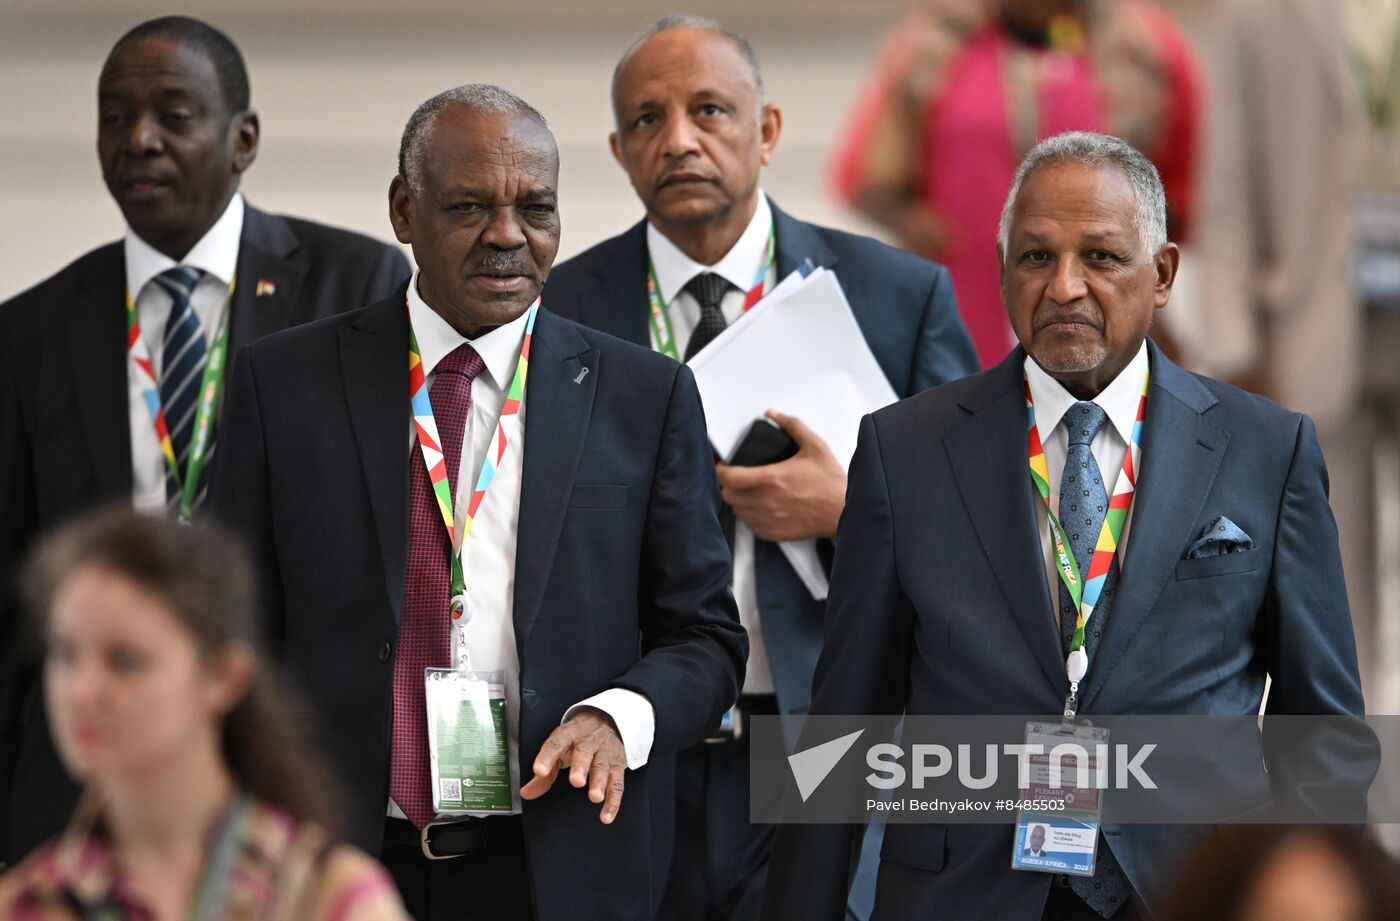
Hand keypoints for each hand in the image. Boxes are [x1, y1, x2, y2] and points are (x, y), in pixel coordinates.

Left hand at [520, 707, 627, 823]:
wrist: (608, 720)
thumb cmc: (578, 739)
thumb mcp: (560, 748)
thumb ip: (544, 773)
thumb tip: (526, 793)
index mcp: (569, 734)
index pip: (556, 743)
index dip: (547, 756)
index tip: (539, 771)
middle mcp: (588, 742)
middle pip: (584, 753)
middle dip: (580, 767)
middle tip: (576, 781)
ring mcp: (605, 753)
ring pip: (602, 767)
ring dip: (599, 782)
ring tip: (595, 797)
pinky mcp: (618, 766)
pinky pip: (617, 785)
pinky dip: (613, 802)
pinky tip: (606, 816)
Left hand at [716, 410, 846, 541]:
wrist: (845, 512)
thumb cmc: (831, 482)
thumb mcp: (815, 446)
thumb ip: (792, 426)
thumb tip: (773, 413)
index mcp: (771, 478)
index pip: (728, 477)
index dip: (721, 470)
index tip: (725, 466)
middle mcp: (765, 501)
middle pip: (728, 495)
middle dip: (730, 485)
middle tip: (739, 478)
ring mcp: (769, 519)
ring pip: (737, 511)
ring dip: (740, 501)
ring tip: (751, 492)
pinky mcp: (774, 533)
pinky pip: (750, 526)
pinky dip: (751, 516)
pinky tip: (762, 507)